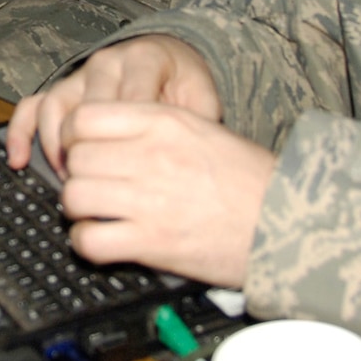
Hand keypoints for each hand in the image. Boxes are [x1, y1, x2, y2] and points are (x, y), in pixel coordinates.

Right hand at [7, 35, 220, 176]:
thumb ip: (195, 122)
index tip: (134, 175)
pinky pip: (32, 106)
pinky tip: (18, 160)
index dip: (130, 142)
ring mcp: (81, 75)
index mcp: (144, 59)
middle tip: (102, 186)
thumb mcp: (201, 98)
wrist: (170, 62)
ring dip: (58, 149)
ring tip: (70, 181)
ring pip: (56, 109)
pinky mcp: (63, 89)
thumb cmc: (184, 87)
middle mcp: (108, 63)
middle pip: (89, 110)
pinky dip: (21, 132)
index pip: (130, 102)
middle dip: (92, 152)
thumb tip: (184, 159)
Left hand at [57, 102, 272, 287]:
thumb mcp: (202, 131)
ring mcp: (149, 198)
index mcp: (164, 122)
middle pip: (78, 159)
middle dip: (79, 176)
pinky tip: (104, 240)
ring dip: (80, 210)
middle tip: (94, 187)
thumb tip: (109, 139)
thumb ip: (153, 128)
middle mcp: (151, 155)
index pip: (85, 117)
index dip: (76, 137)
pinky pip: (89, 239)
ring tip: (97, 215)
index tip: (84, 151)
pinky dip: (88, 243)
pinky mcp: (151, 241)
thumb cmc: (249, 180)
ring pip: (75, 196)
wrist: (285, 220)